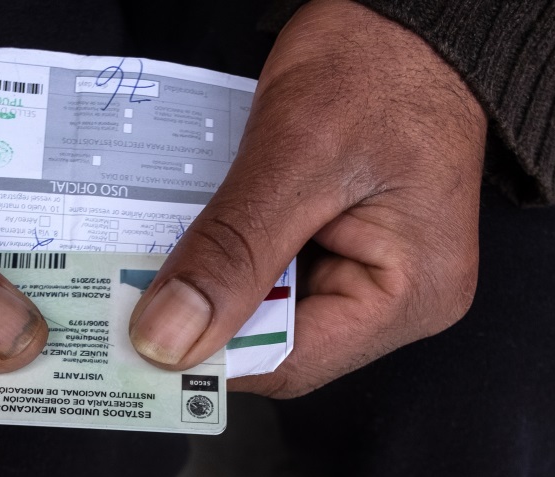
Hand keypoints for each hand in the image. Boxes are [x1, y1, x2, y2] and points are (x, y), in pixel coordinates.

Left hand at [127, 0, 486, 397]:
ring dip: (218, 285)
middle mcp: (404, 300)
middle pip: (280, 345)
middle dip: (212, 318)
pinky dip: (235, 257)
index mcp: (413, 296)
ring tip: (169, 255)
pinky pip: (279, 275)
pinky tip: (203, 234)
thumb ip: (231, 254)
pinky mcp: (350, 249)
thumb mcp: (295, 156)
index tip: (141, 341)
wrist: (408, 16)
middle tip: (141, 292)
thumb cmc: (380, 63)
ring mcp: (378, 275)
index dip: (213, 359)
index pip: (292, 365)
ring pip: (271, 311)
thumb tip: (169, 340)